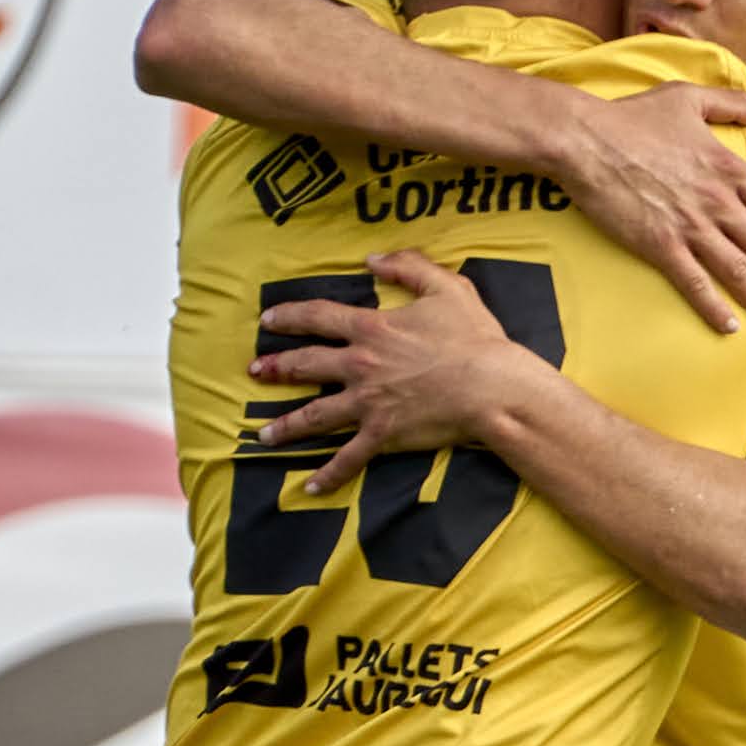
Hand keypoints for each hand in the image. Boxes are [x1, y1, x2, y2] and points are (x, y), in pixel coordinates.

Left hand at [247, 250, 547, 491]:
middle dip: (276, 368)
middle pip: (305, 365)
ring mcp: (367, 403)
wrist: (490, 386)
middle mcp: (360, 366)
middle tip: (254, 372)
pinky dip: (329, 474)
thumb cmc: (473, 337)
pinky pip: (349, 458)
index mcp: (371, 328)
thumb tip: (373, 258)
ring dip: (286, 425)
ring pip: (315, 415)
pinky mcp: (382, 435)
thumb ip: (408, 265)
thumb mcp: (446, 286)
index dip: (290, 316)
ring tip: (263, 434)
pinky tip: (310, 486)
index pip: (318, 317)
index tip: (268, 320)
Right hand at [547, 82, 745, 331]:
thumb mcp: (690, 98)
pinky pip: (695, 284)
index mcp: (727, 168)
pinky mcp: (659, 246)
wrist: (584, 140)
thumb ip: (736, 104)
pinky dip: (715, 308)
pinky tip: (728, 327)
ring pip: (739, 270)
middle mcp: (716, 201)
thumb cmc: (633, 116)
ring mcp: (689, 226)